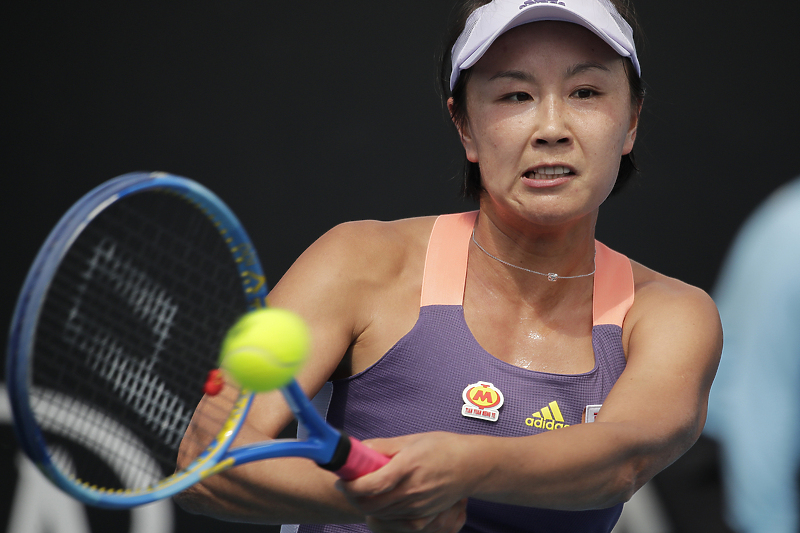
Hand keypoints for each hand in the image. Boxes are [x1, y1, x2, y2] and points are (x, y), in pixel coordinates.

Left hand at [337, 432, 476, 531]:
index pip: (372, 485)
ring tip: (361, 491)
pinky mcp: (424, 516)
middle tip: (347, 486)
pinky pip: (395, 521)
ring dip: (365, 505)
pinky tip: (379, 502)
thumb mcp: (411, 440)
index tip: (343, 479)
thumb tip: (358, 449)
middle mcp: (413, 490)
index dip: (352, 485)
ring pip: (381, 514)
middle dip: (353, 497)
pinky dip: (382, 514)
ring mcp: (419, 506)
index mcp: (408, 467)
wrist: (472, 466)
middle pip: (372, 504)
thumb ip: (383, 446)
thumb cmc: (443, 448)